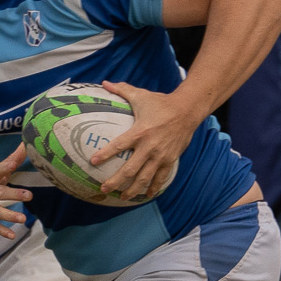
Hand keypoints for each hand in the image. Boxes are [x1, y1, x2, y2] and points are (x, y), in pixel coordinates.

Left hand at [91, 80, 195, 201]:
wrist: (188, 110)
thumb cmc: (161, 103)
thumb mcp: (141, 95)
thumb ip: (122, 90)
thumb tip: (104, 83)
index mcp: (140, 131)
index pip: (119, 145)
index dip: (105, 154)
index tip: (93, 161)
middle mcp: (149, 147)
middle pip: (130, 169)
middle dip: (116, 181)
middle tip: (104, 188)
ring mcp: (161, 156)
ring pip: (145, 178)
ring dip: (133, 189)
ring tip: (122, 197)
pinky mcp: (170, 160)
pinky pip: (161, 178)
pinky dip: (154, 188)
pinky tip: (147, 195)